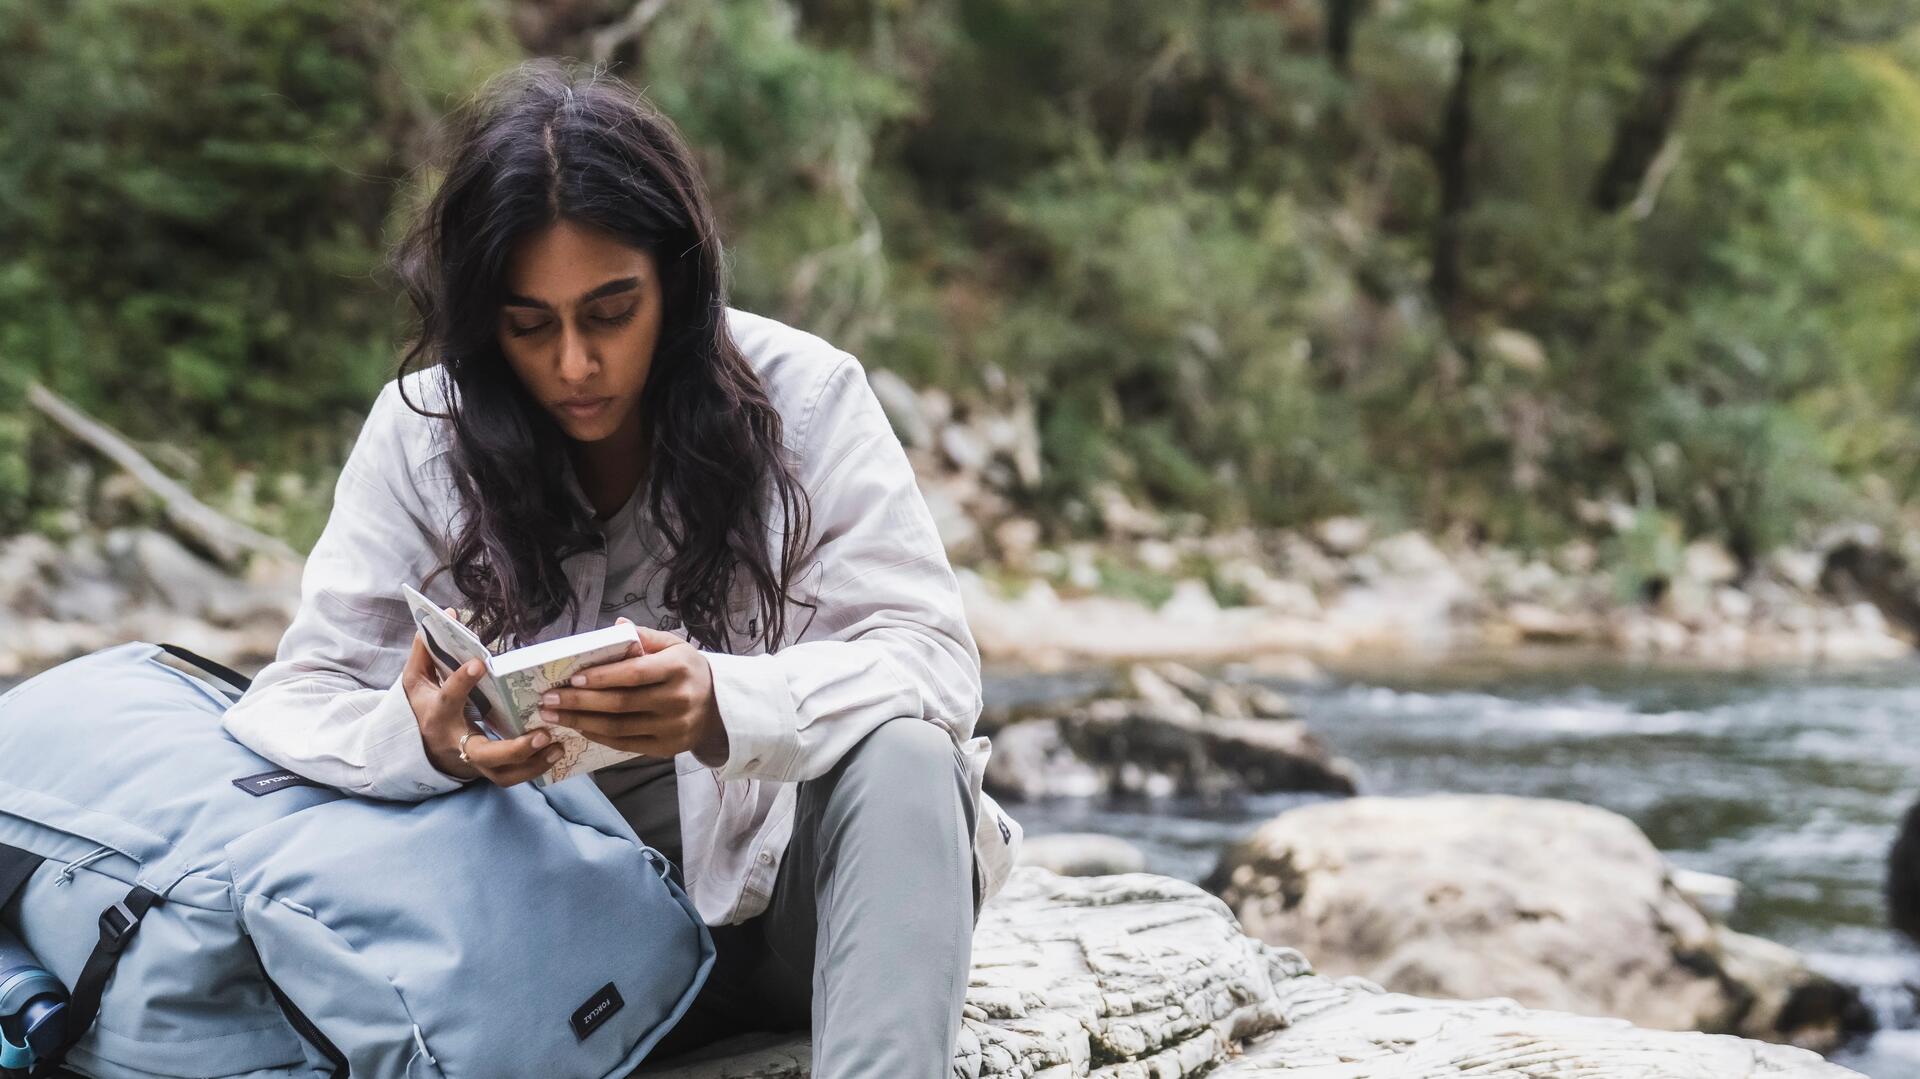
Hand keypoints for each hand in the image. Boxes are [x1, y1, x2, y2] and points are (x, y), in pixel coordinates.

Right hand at [402, 607, 563, 786]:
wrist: (422, 746)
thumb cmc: (425, 705)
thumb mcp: (416, 679)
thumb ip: (427, 649)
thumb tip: (450, 614)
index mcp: (438, 714)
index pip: (449, 699)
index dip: (462, 682)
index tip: (480, 663)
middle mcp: (456, 742)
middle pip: (483, 754)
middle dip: (513, 748)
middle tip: (542, 733)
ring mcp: (474, 762)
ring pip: (502, 775)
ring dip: (531, 764)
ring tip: (556, 746)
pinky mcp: (489, 770)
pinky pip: (512, 778)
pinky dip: (535, 770)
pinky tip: (557, 751)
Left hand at [539, 619, 728, 762]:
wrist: (720, 707)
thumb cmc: (688, 671)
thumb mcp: (674, 646)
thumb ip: (645, 637)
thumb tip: (617, 626)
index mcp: (679, 669)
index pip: (635, 674)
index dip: (602, 677)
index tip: (572, 677)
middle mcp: (678, 700)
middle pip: (621, 703)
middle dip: (580, 701)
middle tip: (549, 699)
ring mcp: (673, 727)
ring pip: (619, 727)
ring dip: (581, 722)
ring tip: (554, 716)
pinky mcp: (666, 748)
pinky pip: (626, 744)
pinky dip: (599, 736)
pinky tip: (579, 727)